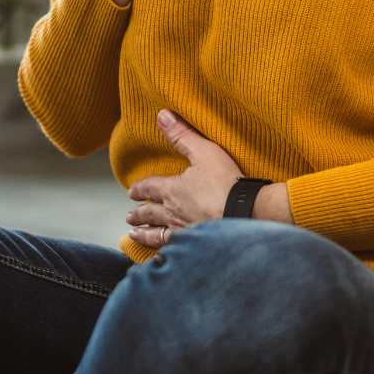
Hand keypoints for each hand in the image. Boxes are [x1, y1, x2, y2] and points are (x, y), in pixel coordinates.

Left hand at [125, 110, 293, 247]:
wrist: (244, 216)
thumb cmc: (226, 183)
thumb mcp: (205, 152)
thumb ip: (183, 135)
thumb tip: (161, 115)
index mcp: (173, 190)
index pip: (150, 188)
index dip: (140, 188)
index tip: (131, 191)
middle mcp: (173, 213)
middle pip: (150, 213)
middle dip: (139, 213)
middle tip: (129, 216)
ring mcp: (183, 233)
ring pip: (157, 234)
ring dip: (144, 234)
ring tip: (132, 235)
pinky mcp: (194, 247)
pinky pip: (171, 251)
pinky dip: (160, 254)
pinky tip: (157, 258)